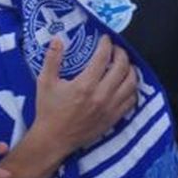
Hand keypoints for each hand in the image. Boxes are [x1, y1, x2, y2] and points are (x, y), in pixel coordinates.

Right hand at [32, 37, 138, 153]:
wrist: (54, 138)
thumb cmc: (48, 110)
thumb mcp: (45, 82)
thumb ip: (52, 59)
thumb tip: (58, 39)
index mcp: (85, 85)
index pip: (103, 57)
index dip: (106, 44)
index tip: (104, 39)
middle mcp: (101, 96)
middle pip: (122, 68)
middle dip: (121, 53)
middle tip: (116, 49)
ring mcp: (110, 108)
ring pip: (131, 83)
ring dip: (130, 70)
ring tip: (124, 64)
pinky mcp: (114, 118)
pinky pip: (131, 100)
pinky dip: (132, 88)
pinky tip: (125, 84)